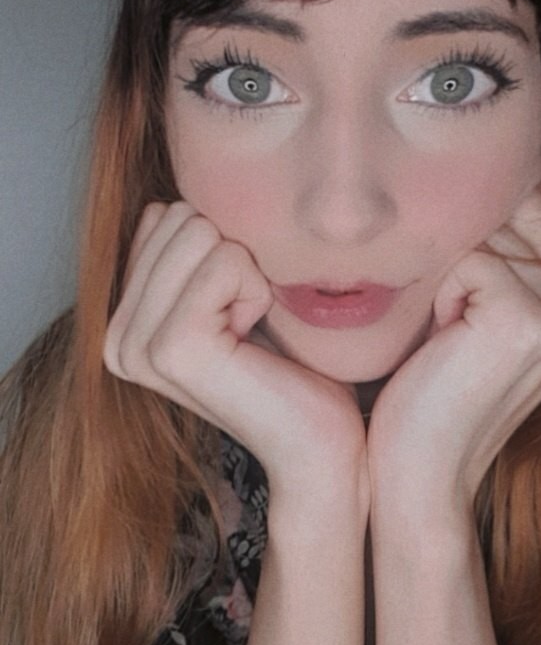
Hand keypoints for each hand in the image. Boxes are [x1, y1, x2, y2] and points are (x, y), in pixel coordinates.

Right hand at [104, 202, 368, 512]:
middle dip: (232, 259)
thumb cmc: (287, 364)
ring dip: (246, 276)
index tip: (233, 310)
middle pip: (180, 218)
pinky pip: (225, 261)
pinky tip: (254, 339)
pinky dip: (257, 291)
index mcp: (121, 323)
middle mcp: (116, 337)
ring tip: (250, 332)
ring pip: (202, 234)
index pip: (162, 217)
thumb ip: (184, 254)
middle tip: (246, 323)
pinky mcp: (173, 346)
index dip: (219, 251)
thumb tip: (166, 204)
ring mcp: (138, 345)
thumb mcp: (226, 296)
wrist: (320, 440)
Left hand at [366, 184, 540, 521]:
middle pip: (517, 213)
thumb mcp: (487, 310)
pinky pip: (467, 257)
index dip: (489, 232)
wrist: (419, 469)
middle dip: (467, 253)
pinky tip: (443, 342)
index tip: (469, 296)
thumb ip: (519, 254)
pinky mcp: (526, 322)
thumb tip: (523, 183)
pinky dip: (439, 293)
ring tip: (450, 334)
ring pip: (489, 232)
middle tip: (453, 323)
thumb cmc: (437, 385)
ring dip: (450, 274)